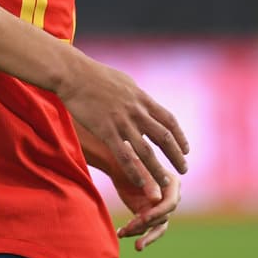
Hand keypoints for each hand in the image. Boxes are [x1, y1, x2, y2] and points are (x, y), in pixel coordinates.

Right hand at [57, 53, 189, 194]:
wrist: (73, 74)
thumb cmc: (94, 74)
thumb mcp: (123, 81)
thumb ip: (135, 95)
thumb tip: (143, 100)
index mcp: (142, 99)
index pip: (169, 121)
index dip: (180, 137)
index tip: (185, 150)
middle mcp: (136, 112)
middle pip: (164, 138)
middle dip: (176, 156)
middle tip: (183, 169)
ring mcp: (122, 122)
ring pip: (146, 151)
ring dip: (158, 169)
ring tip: (166, 183)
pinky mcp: (105, 130)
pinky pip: (124, 155)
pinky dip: (134, 171)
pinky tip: (140, 182)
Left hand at [112, 157, 180, 250]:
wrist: (117, 163)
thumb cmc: (130, 160)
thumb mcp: (138, 168)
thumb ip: (149, 183)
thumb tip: (156, 200)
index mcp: (172, 184)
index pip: (171, 203)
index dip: (158, 212)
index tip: (144, 218)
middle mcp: (169, 198)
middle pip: (162, 218)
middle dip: (145, 224)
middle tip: (129, 227)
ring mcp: (159, 208)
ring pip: (155, 228)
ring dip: (140, 233)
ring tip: (123, 234)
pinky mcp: (147, 214)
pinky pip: (144, 228)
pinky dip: (132, 232)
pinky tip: (120, 233)